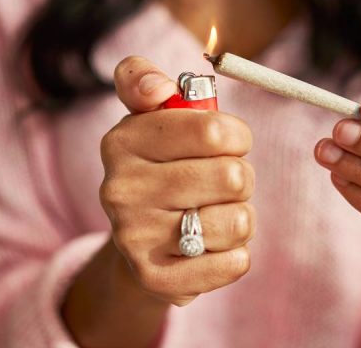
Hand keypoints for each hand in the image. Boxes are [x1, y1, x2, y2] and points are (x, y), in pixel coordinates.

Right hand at [100, 56, 255, 306]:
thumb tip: (159, 88)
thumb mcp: (148, 117)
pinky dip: (236, 253)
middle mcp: (120, 190)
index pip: (213, 131)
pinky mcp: (157, 280)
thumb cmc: (161, 167)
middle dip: (240, 177)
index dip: (236, 136)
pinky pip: (235, 262)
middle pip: (232, 176)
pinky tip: (212, 247)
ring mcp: (135, 238)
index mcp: (122, 142)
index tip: (227, 141)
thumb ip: (142, 80)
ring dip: (241, 217)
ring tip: (214, 214)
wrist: (140, 245)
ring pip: (239, 221)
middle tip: (220, 183)